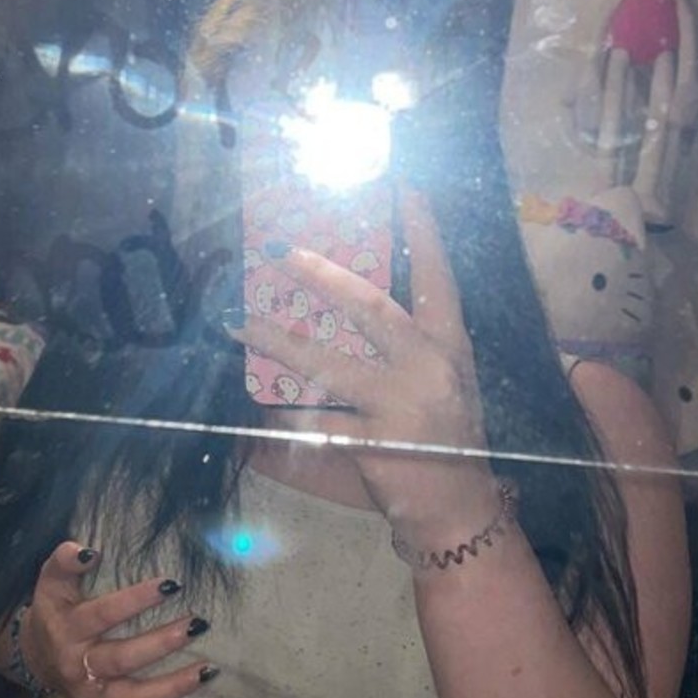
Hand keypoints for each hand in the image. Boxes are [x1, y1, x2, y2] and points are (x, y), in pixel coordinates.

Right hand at [20, 542, 214, 697]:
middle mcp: (77, 667)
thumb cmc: (54, 611)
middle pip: (122, 659)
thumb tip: (89, 552)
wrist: (36, 656)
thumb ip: (65, 561)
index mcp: (67, 630)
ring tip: (207, 670)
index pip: (103, 614)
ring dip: (172, 687)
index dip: (135, 600)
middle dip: (162, 643)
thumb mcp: (51, 582)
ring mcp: (89, 696)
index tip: (171, 584)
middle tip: (197, 625)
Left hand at [228, 190, 494, 527]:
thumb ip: (403, 347)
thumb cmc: (444, 439)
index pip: (439, 279)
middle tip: (283, 249)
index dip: (423, 232)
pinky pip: (315, 423)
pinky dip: (282, 418)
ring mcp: (402, 406)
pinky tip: (253, 410)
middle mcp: (430, 368)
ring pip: (329, 363)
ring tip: (239, 321)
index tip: (404, 187)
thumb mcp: (438, 383)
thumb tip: (346, 307)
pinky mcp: (375, 444)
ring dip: (278, 341)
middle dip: (325, 275)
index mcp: (449, 346)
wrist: (458, 509)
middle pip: (372, 308)